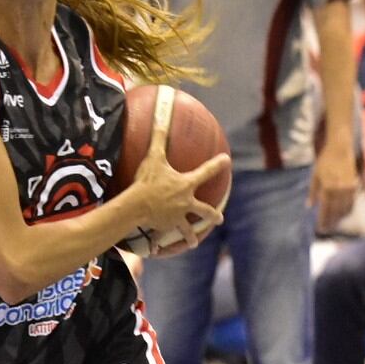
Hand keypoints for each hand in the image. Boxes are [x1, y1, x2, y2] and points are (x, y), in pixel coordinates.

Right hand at [129, 95, 227, 249]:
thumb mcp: (154, 156)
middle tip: (219, 219)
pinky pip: (162, 237)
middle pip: (204, 210)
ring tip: (194, 242)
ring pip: (187, 229)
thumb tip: (161, 112)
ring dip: (190, 236)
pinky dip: (159, 244)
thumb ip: (159, 135)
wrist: (137, 206)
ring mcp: (176, 218)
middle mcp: (185, 203)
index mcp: (186, 186)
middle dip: (213, 215)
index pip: (206, 173)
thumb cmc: (147, 181)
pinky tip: (157, 251)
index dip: (217, 165)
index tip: (227, 160)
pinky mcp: (163, 228)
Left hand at [309, 142, 358, 231]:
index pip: (325, 209)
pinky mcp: (355, 184)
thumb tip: (309, 206)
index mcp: (327, 187)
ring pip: (346, 208)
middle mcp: (338, 190)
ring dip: (340, 217)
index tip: (321, 228)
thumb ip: (312, 191)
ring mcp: (348, 188)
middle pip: (336, 211)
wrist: (340, 148)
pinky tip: (344, 213)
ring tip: (335, 223)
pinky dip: (348, 209)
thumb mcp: (315, 175)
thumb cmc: (325, 161)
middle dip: (331, 221)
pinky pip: (352, 201)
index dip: (323, 220)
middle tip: (328, 229)